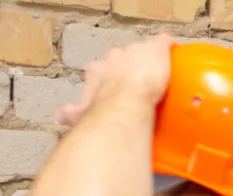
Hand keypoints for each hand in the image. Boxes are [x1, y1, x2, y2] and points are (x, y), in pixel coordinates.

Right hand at [55, 34, 174, 127]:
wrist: (126, 100)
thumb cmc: (105, 108)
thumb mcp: (82, 113)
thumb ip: (71, 113)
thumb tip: (60, 115)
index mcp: (98, 70)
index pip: (101, 69)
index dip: (109, 78)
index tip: (115, 89)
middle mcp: (114, 58)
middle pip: (122, 59)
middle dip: (129, 69)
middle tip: (140, 84)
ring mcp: (135, 52)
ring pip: (142, 51)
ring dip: (149, 61)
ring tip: (158, 73)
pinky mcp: (156, 49)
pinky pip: (163, 42)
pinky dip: (167, 46)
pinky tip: (172, 51)